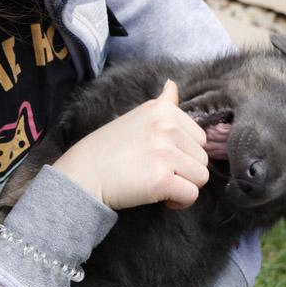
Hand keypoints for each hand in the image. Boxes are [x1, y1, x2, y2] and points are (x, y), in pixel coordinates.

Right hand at [52, 80, 208, 209]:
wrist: (82, 175)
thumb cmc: (108, 149)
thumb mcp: (136, 117)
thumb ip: (163, 103)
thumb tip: (173, 84)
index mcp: (163, 109)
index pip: (199, 137)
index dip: (184, 153)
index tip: (162, 158)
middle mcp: (166, 127)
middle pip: (203, 157)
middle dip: (185, 170)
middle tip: (158, 172)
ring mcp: (165, 152)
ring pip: (201, 177)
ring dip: (183, 186)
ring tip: (159, 183)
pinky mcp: (162, 179)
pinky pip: (191, 195)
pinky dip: (179, 201)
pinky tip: (161, 197)